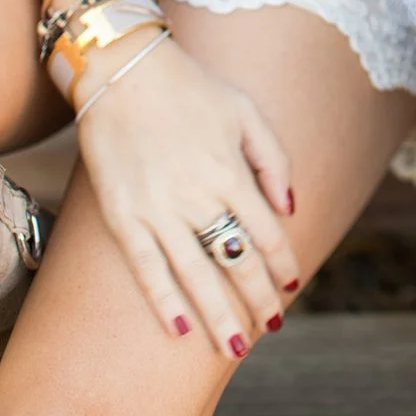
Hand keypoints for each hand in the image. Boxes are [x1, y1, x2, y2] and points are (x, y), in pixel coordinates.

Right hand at [75, 33, 298, 358]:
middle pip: (236, 261)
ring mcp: (158, 209)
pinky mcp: (123, 216)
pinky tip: (181, 329)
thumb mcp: (245, 109)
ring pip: (195, 276)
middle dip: (257, 299)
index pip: (266, 233)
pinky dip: (164, 302)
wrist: (123, 70)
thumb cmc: (190, 87)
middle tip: (270, 326)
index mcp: (230, 170)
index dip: (282, 265)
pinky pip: (146, 269)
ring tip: (236, 346)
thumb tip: (290, 206)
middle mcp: (198, 195)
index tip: (291, 286)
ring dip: (219, 315)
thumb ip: (273, 158)